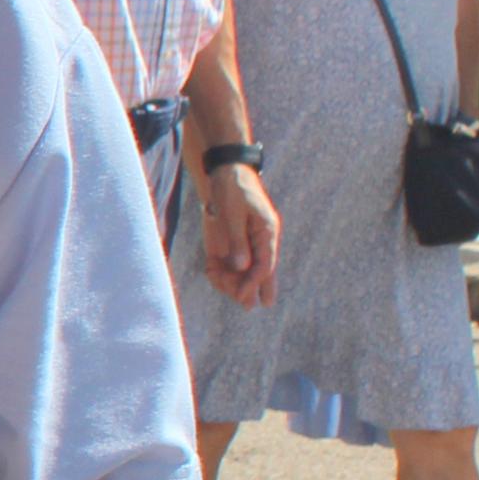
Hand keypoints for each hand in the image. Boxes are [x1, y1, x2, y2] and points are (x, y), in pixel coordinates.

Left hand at [198, 161, 279, 309]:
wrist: (223, 172)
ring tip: (215, 277)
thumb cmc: (232, 188)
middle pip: (258, 273)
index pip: (265, 265)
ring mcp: (245, 243)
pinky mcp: (231, 243)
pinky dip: (219, 271)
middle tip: (245, 307)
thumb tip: (242, 267)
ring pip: (242, 272)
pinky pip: (228, 265)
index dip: (254, 283)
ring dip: (230, 281)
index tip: (244, 298)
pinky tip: (210, 271)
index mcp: (267, 233)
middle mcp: (260, 241)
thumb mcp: (233, 213)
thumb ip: (237, 241)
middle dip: (250, 290)